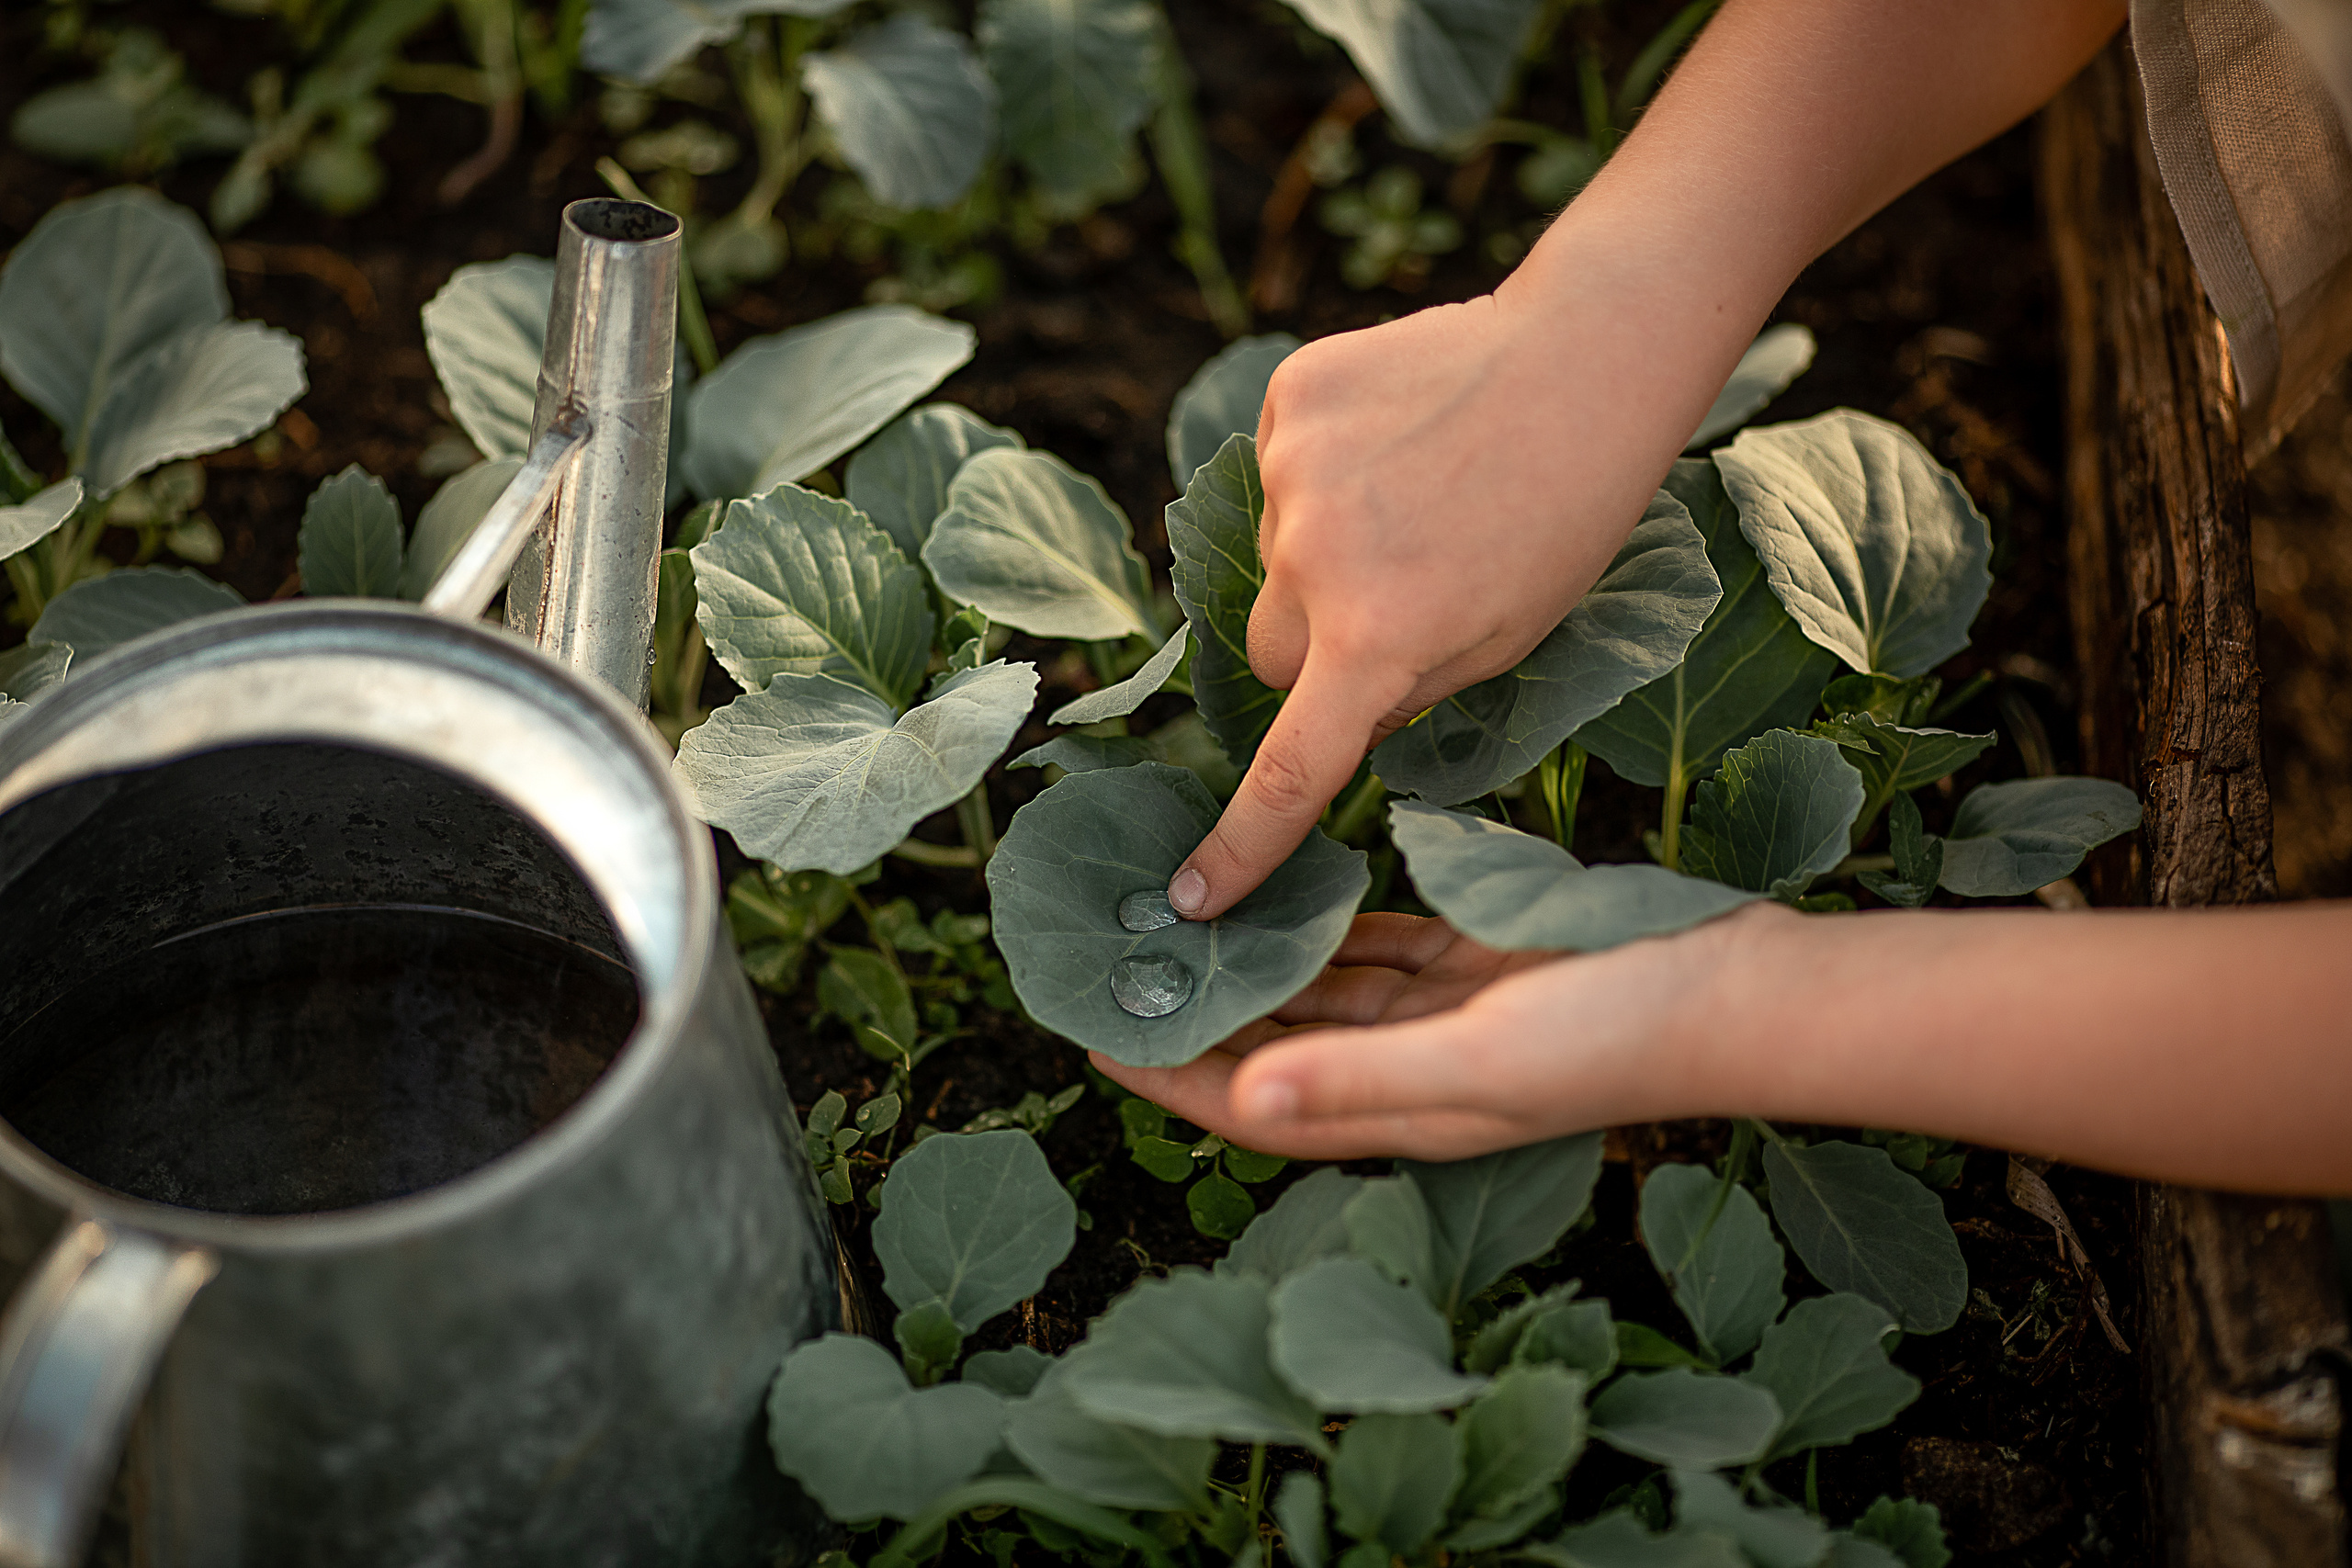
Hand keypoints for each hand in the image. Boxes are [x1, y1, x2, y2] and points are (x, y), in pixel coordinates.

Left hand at [1090, 909, 1741, 1160]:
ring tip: (1179, 922)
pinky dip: (1331, 928)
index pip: (1252, 1107)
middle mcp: (1407, 1072)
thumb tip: (1239, 1102)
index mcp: (1399, 1110)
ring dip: (1256, 966)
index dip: (1169, 1080)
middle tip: (1119, 962)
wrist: (1738, 990)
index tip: (1090, 1037)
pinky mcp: (1477, 968)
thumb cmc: (1620, 1035)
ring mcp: (1444, 1020)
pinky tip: (1286, 893)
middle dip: (1197, 1016)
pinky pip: (1378, 949)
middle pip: (1272, 1050)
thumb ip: (1360, 1078)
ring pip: (1321, 995)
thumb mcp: (1481, 1059)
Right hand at [1166, 239, 1743, 921]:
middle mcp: (1316, 563)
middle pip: (1268, 651)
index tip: (1190, 896)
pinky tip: (1398, 439)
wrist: (1589, 359)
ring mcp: (1292, 473)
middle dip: (1316, 643)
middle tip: (1402, 594)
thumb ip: (1405, 691)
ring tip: (1422, 493)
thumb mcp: (1505, 642)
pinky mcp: (1289, 399)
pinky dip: (1321, 466)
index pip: (1289, 770)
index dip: (1240, 844)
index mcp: (1382, 642)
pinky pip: (1275, 466)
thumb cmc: (1568, 518)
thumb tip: (1333, 711)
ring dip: (1324, 544)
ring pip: (1272, 553)